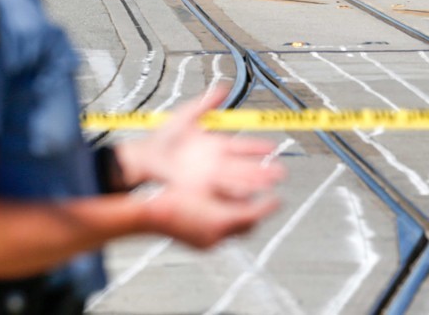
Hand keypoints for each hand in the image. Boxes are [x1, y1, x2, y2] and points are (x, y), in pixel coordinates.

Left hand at [119, 86, 285, 199]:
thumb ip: (205, 103)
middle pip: (245, 166)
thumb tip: (224, 87)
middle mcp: (216, 162)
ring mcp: (209, 177)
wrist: (144, 159)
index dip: (257, 147)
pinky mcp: (201, 189)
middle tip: (281, 172)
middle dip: (263, 169)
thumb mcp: (186, 116)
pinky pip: (222, 192)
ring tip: (269, 184)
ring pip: (237, 180)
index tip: (273, 147)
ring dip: (253, 183)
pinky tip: (247, 196)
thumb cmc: (162, 139)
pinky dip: (235, 194)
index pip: (242, 146)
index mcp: (216, 145)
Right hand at [144, 182, 278, 248]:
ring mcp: (208, 243)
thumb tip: (252, 186)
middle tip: (265, 203)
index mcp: (221, 222)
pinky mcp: (200, 245)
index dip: (268, 206)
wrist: (150, 213)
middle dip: (257, 214)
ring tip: (247, 206)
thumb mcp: (206, 184)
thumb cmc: (174, 195)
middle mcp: (217, 237)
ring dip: (242, 219)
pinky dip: (228, 224)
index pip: (254, 216)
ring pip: (235, 232)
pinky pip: (221, 236)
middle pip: (247, 227)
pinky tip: (224, 213)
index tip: (278, 198)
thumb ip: (232, 187)